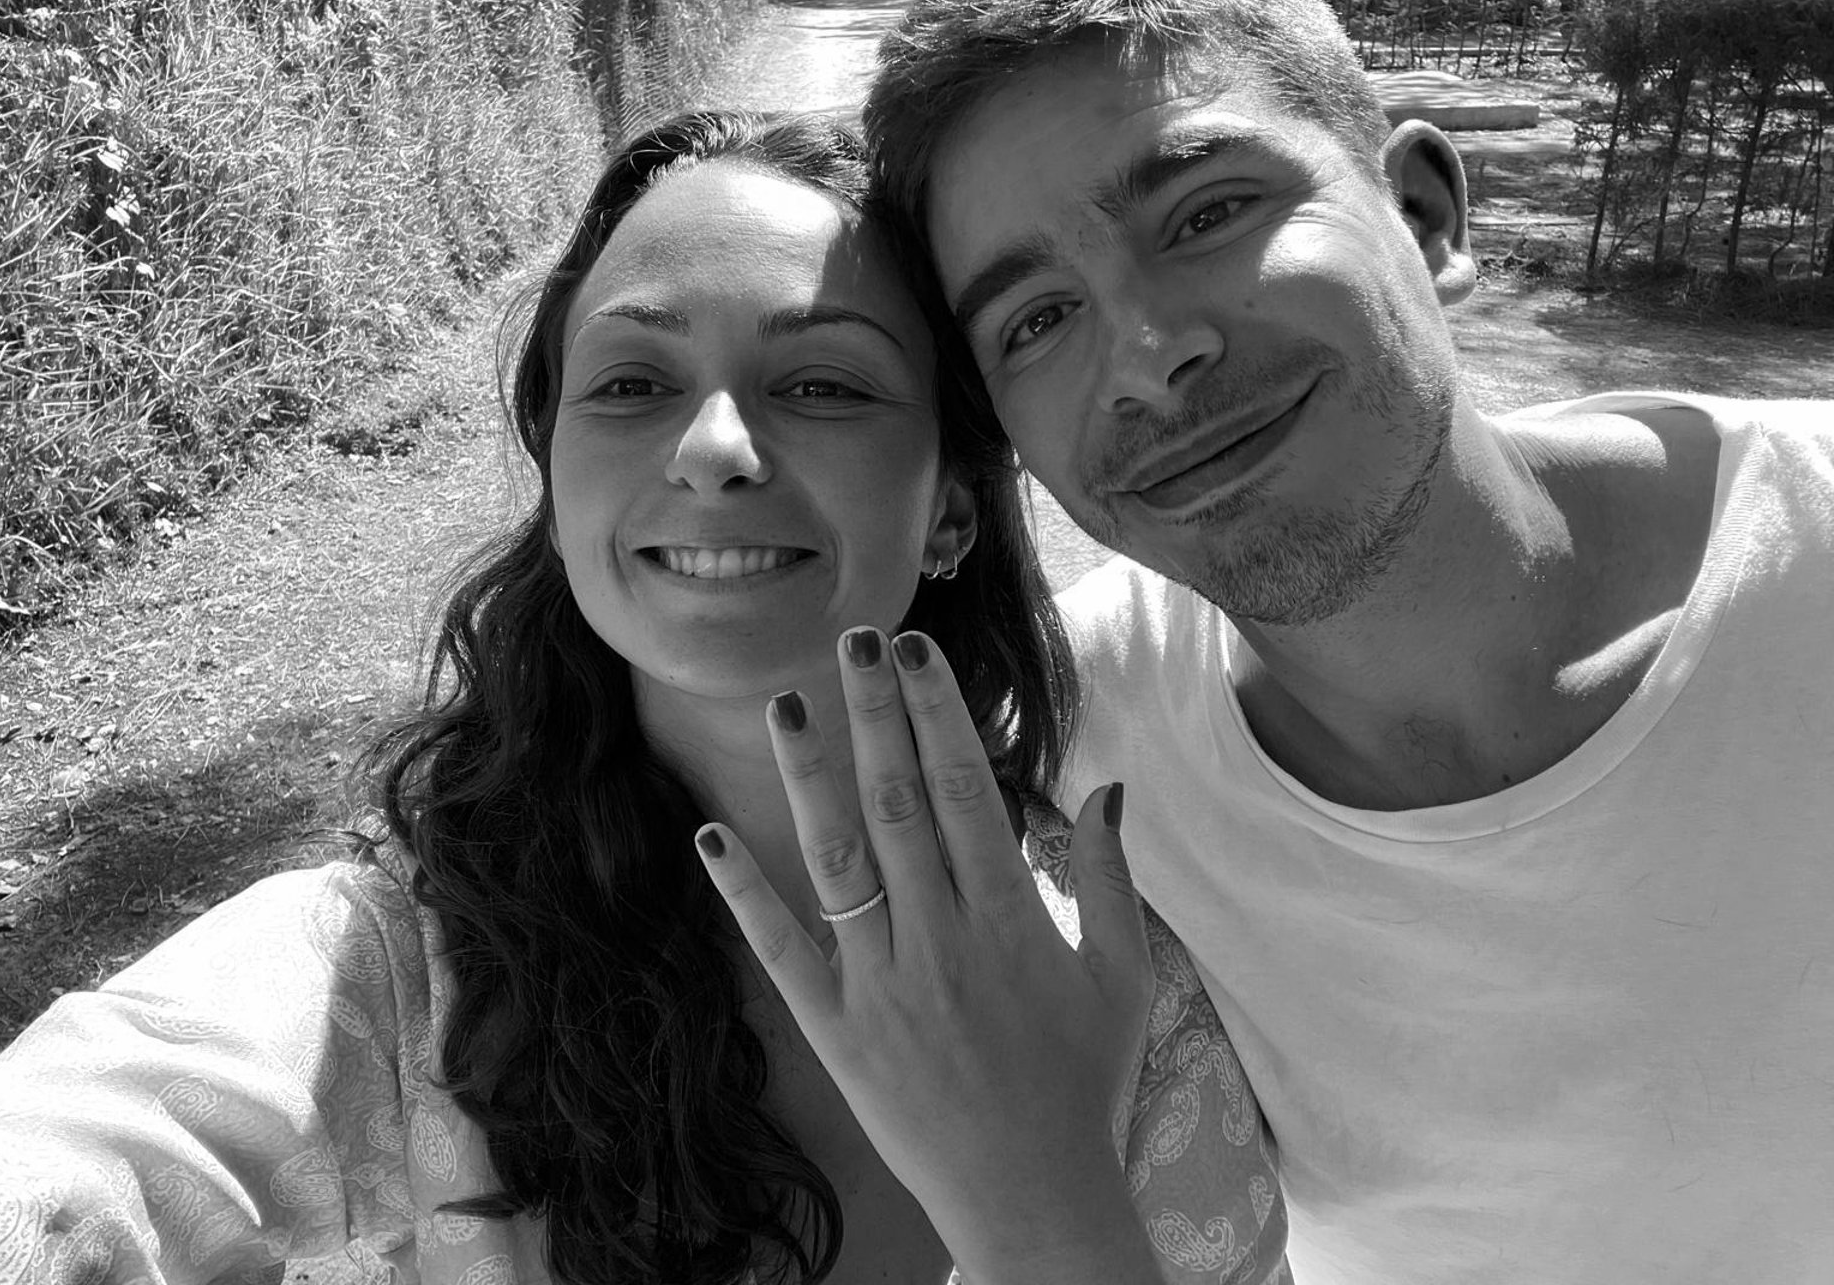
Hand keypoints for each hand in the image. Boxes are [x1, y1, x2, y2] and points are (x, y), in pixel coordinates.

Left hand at [694, 627, 1160, 1283]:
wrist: (1033, 1198)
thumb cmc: (1083, 1084)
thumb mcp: (1125, 977)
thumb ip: (1109, 879)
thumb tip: (1106, 789)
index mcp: (1011, 917)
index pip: (964, 788)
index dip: (937, 712)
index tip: (916, 651)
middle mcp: (939, 937)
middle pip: (897, 801)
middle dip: (875, 712)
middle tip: (852, 638)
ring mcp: (880, 982)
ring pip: (836, 857)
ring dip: (808, 775)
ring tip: (783, 702)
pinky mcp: (835, 1028)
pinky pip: (782, 949)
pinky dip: (744, 892)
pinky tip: (710, 835)